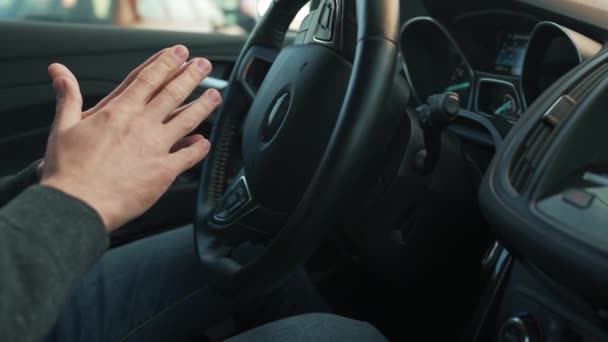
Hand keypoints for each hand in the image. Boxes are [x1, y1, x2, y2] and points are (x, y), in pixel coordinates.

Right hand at [40, 45, 221, 231]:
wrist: (78, 205)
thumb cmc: (68, 170)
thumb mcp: (64, 126)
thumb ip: (68, 97)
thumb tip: (59, 72)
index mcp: (118, 111)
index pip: (148, 79)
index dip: (166, 63)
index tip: (179, 53)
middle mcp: (141, 125)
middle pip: (173, 93)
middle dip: (191, 76)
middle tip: (204, 65)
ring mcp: (156, 147)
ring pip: (187, 120)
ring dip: (203, 106)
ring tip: (215, 95)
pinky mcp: (164, 171)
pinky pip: (189, 156)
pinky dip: (199, 147)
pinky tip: (205, 142)